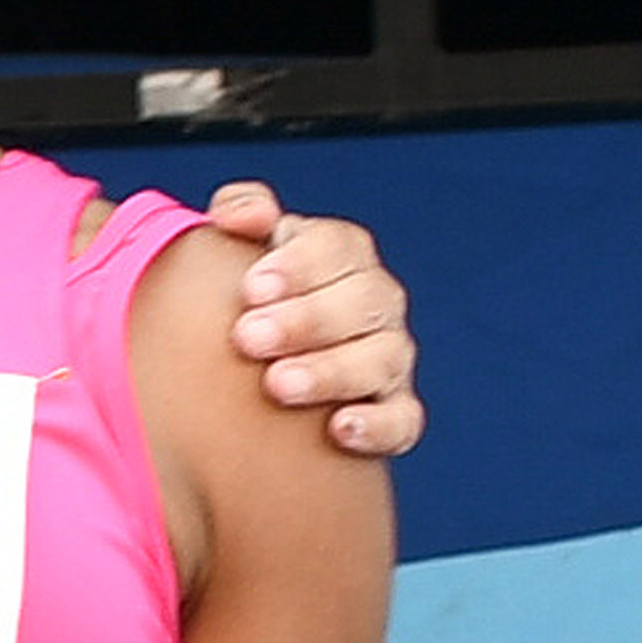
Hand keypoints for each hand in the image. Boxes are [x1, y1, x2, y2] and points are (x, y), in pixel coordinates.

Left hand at [202, 187, 420, 456]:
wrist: (251, 373)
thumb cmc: (247, 300)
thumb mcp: (238, 249)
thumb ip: (241, 213)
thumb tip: (240, 216)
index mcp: (342, 256)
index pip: (339, 247)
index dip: (299, 264)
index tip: (251, 287)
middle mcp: (375, 303)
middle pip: (363, 300)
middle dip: (306, 319)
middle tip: (247, 337)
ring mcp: (389, 357)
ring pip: (382, 359)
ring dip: (331, 372)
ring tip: (277, 385)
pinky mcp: (395, 411)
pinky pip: (403, 420)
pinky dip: (377, 425)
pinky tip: (340, 429)